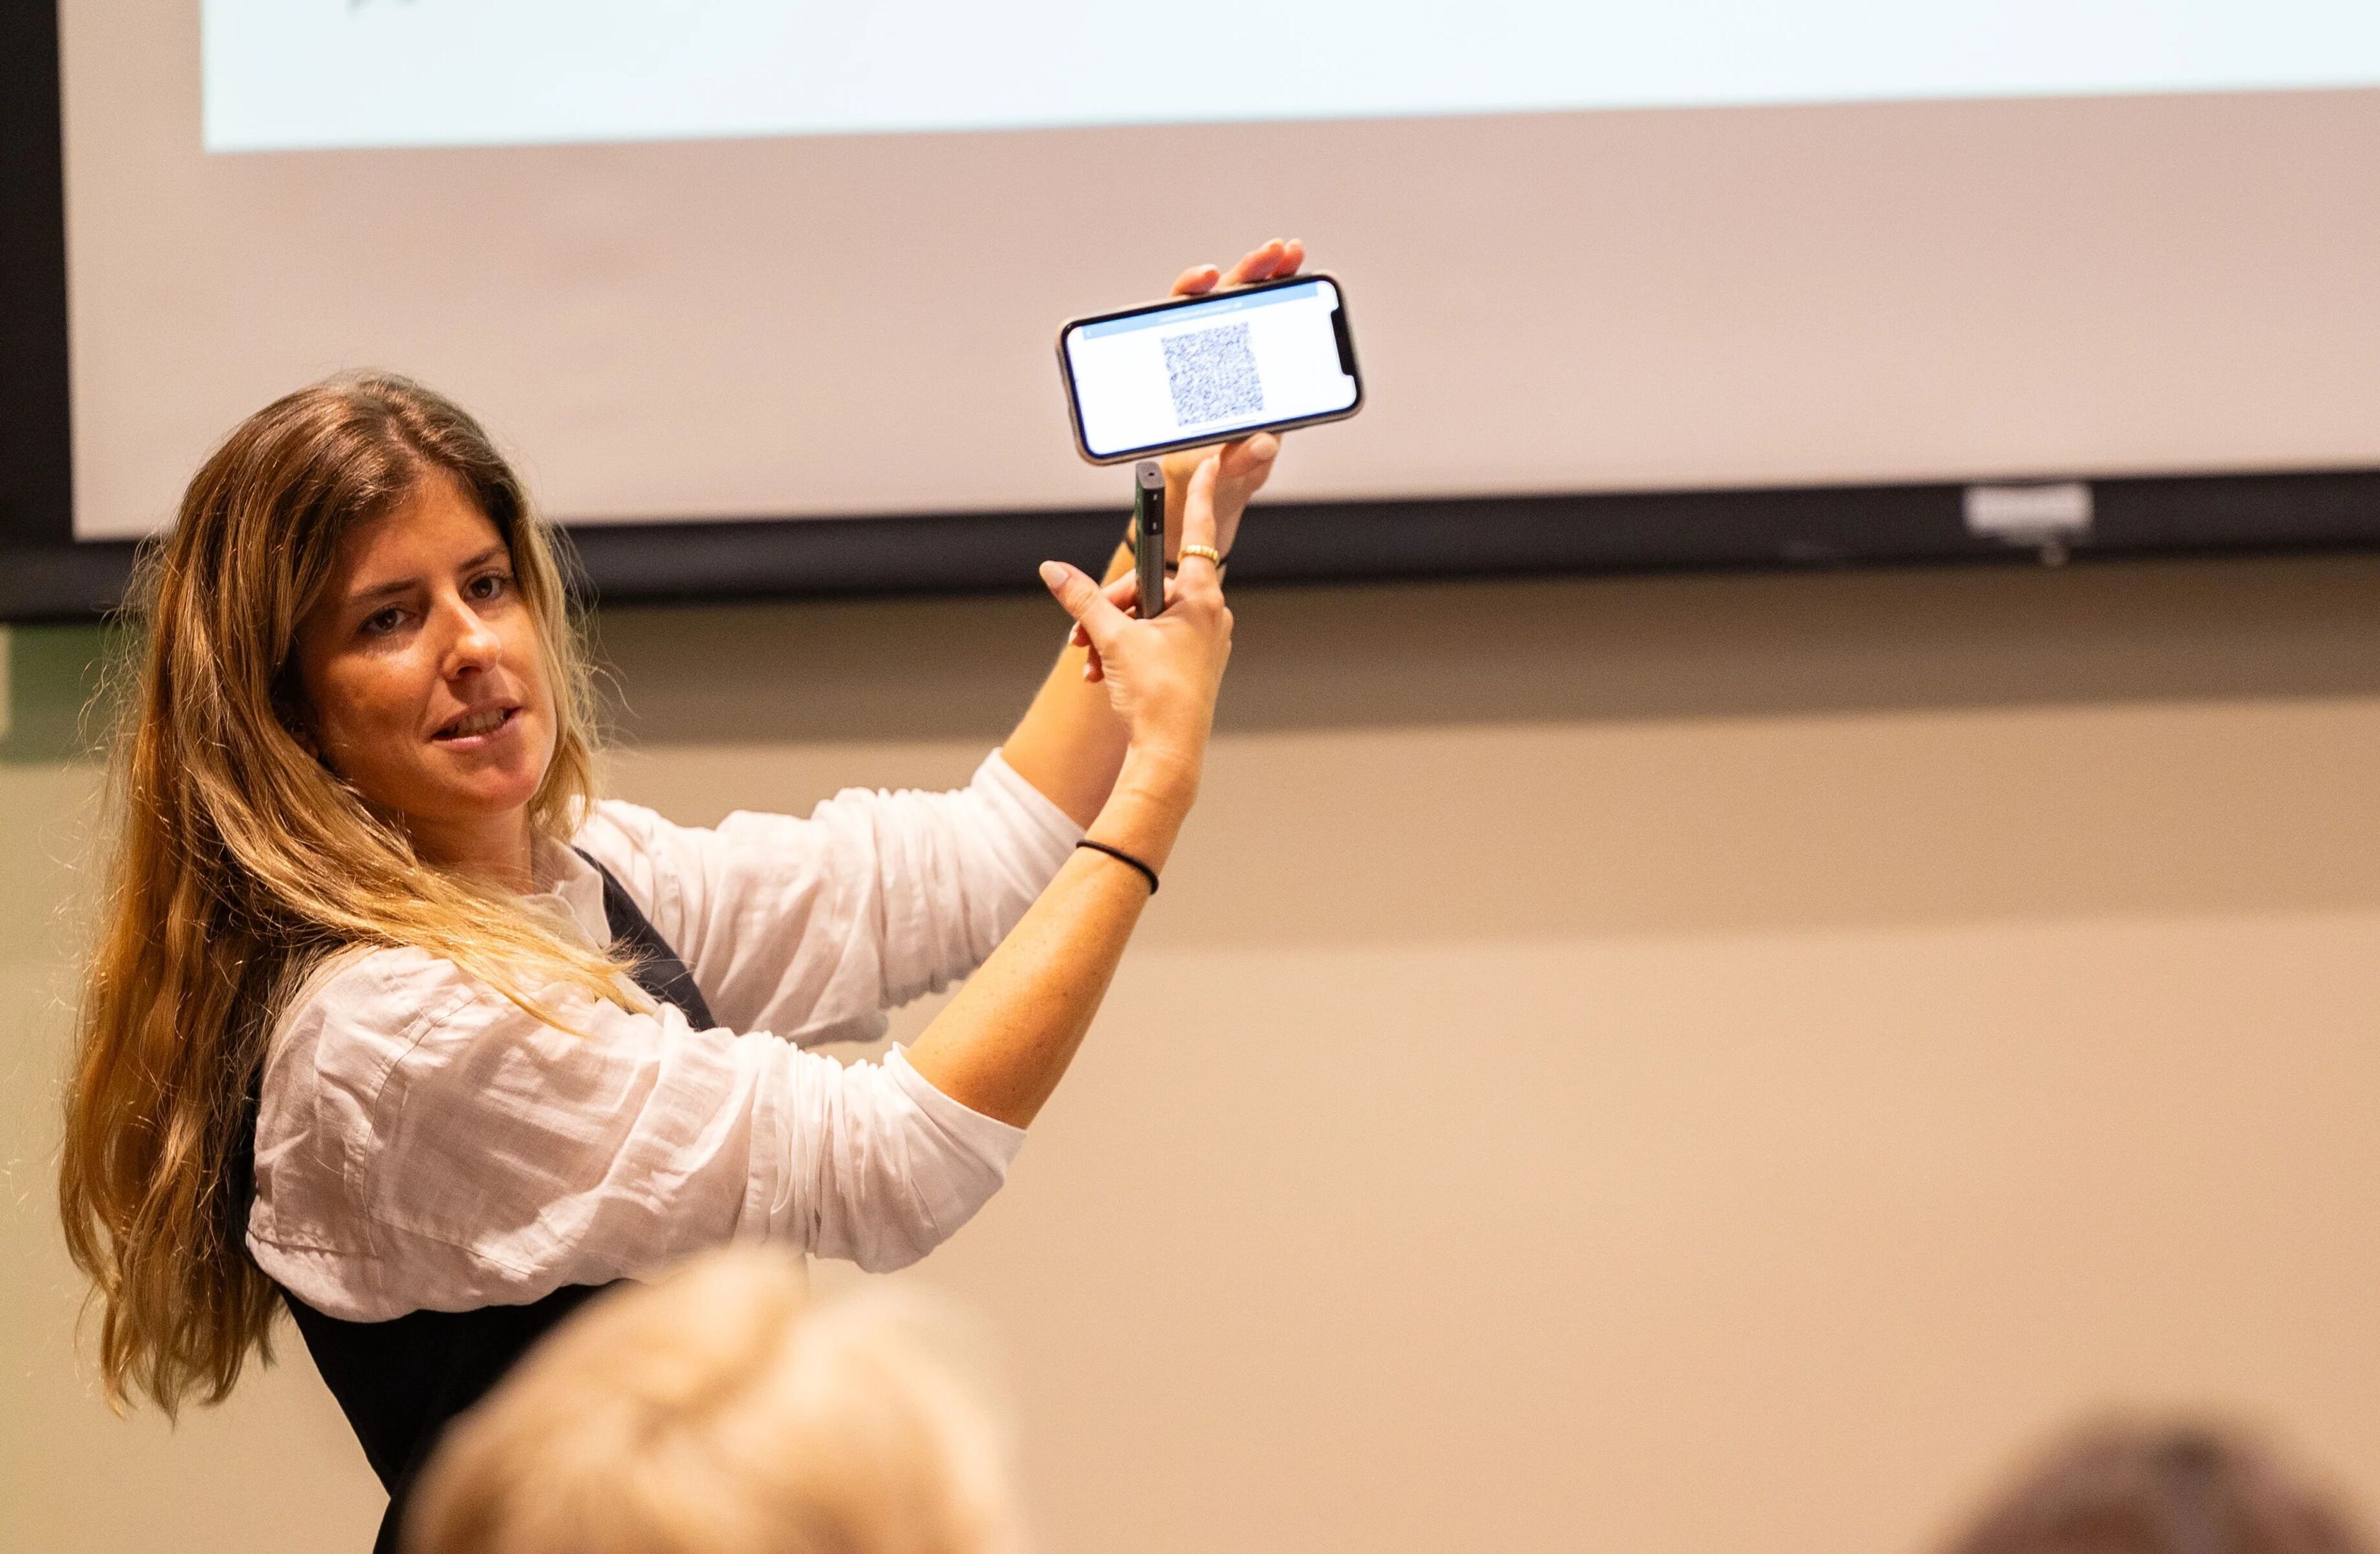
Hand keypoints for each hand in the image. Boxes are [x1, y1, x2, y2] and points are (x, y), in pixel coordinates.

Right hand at [1042, 455, 1234, 785]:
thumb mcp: (1113, 639)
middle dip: (1110, 606)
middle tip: (1084, 632)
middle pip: (1151, 586)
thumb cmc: (1157, 697)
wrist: (1171, 754)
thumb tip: (1053, 570)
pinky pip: (1153, 641)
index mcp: (1202, 599)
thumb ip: (1082, 599)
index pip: (1198, 534)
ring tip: (1092, 661)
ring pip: (1147, 617)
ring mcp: (1203, 640)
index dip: (1199, 496)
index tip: (1210, 462)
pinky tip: (1104, 674)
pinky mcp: (1193, 662)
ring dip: (1110, 635)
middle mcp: (1210, 614)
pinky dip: (1124, 651)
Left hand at [1157, 238, 1306, 559]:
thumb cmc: (1192, 494)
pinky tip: (1299, 292)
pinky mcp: (1255, 391)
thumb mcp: (1211, 480)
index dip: (1190, 293)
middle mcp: (1200, 372)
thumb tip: (1265, 441)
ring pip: (1245, 319)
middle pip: (1218, 308)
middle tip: (1277, 252)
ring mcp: (1230, 378)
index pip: (1175, 324)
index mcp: (1175, 384)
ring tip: (1292, 259)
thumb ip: (1238, 463)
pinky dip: (1283, 319)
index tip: (1208, 278)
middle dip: (1247, 274)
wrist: (1200, 518)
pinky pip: (1267, 349)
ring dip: (1268, 285)